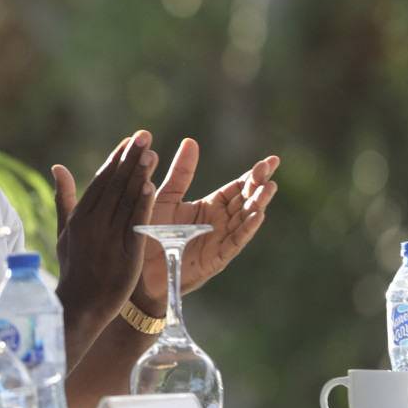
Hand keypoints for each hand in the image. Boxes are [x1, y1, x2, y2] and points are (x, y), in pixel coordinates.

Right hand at [51, 131, 157, 361]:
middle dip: (130, 159)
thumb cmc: (73, 268)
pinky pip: (135, 226)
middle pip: (114, 185)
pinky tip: (151, 187)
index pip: (100, 181)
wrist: (79, 306)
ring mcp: (109, 239)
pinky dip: (142, 205)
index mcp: (80, 217)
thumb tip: (58, 167)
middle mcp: (93, 224)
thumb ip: (65, 198)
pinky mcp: (126, 255)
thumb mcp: (65, 232)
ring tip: (151, 153)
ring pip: (126, 202)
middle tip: (144, 136)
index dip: (116, 159)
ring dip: (139, 176)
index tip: (130, 140)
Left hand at [136, 139, 278, 306]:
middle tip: (270, 168)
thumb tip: (191, 141)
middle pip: (245, 201)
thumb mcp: (167, 197)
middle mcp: (219, 224)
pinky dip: (247, 229)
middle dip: (259, 185)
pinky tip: (258, 215)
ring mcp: (220, 241)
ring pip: (245, 220)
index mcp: (209, 208)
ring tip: (269, 188)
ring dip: (258, 204)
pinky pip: (235, 242)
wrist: (137, 267)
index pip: (237, 188)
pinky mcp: (215, 259)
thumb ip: (181, 173)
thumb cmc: (151, 234)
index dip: (253, 175)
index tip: (270, 161)